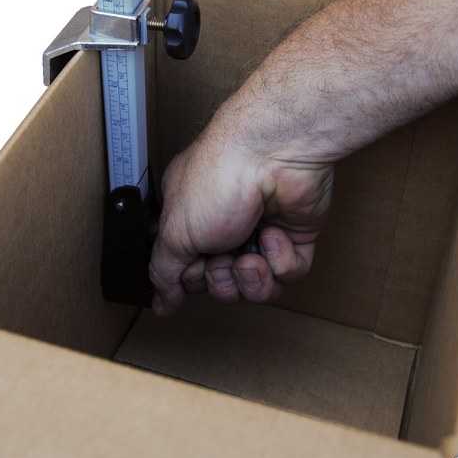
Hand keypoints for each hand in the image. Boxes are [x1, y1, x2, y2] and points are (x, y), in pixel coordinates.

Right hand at [149, 123, 332, 315]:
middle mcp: (227, 227)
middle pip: (224, 285)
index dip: (194, 279)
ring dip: (254, 278)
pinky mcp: (297, 235)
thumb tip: (160, 301)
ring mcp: (262, 231)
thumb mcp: (176, 232)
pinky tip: (274, 235)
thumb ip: (164, 272)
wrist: (273, 155)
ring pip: (259, 286)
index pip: (191, 273)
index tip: (194, 268)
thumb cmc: (219, 180)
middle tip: (223, 259)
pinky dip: (282, 260)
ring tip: (252, 257)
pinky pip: (290, 273)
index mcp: (192, 221)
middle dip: (223, 282)